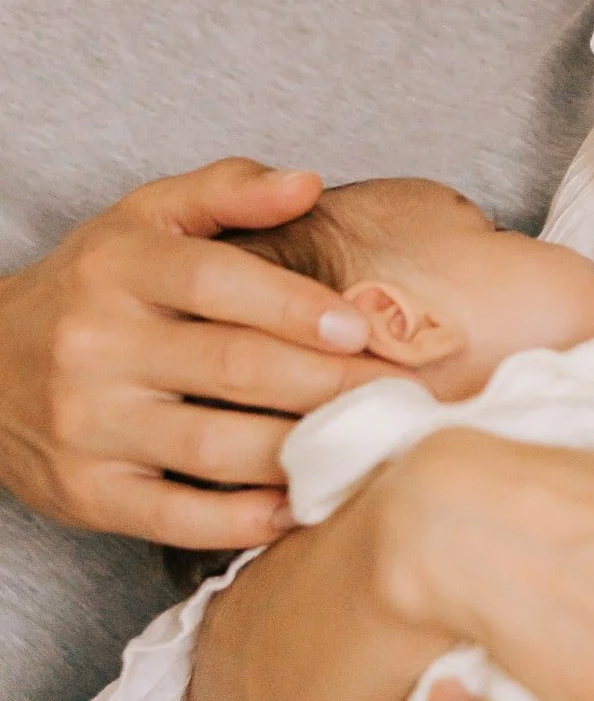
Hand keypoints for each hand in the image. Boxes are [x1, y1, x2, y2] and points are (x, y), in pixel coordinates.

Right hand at [0, 159, 376, 545]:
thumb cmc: (91, 286)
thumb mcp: (144, 218)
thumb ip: (228, 190)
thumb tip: (308, 181)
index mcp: (121, 268)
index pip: (220, 281)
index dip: (298, 306)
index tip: (362, 329)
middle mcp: (98, 345)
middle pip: (234, 368)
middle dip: (329, 383)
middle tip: (398, 393)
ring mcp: (89, 425)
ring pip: (215, 447)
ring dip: (303, 450)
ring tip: (368, 445)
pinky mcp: (87, 494)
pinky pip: (177, 516)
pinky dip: (245, 519)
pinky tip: (301, 506)